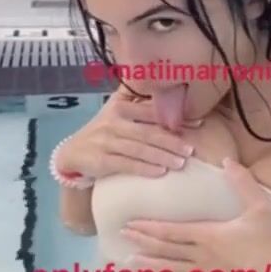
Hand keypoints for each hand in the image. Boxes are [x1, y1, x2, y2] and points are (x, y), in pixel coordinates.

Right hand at [56, 85, 201, 181]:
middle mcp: (113, 122)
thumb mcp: (117, 112)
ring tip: (181, 163)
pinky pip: (126, 164)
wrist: (73, 154)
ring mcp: (105, 141)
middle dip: (171, 141)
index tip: (198, 124)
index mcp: (120, 107)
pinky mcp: (100, 160)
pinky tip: (160, 172)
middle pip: (147, 132)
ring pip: (139, 149)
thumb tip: (177, 99)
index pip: (152, 112)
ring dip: (162, 156)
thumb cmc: (104, 132)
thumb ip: (141, 105)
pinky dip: (144, 169)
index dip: (175, 118)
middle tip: (190, 149)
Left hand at [121, 157, 270, 271]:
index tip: (130, 224)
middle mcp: (202, 256)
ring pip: (170, 270)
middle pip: (165, 250)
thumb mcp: (260, 207)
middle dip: (142, 243)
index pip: (171, 232)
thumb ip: (243, 183)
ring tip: (129, 264)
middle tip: (122, 237)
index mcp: (209, 236)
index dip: (149, 229)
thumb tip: (227, 160)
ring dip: (149, 266)